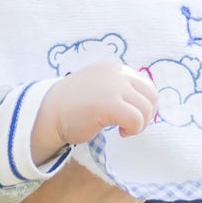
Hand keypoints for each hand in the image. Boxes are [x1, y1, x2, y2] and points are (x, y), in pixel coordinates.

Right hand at [35, 61, 160, 154]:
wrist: (50, 113)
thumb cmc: (74, 106)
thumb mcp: (101, 87)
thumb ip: (120, 89)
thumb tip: (146, 104)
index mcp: (115, 69)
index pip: (146, 85)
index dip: (144, 104)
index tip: (131, 116)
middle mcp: (117, 73)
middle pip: (151, 96)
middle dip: (146, 115)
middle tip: (130, 126)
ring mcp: (113, 87)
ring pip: (145, 109)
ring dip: (139, 124)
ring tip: (123, 129)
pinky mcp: (110, 104)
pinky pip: (136, 120)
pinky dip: (132, 130)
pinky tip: (120, 133)